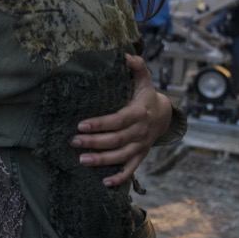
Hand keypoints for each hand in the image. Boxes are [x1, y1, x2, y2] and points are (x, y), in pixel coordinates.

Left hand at [70, 54, 172, 186]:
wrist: (165, 116)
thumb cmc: (146, 96)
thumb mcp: (144, 80)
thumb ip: (137, 67)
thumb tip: (126, 54)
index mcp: (139, 112)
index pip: (118, 120)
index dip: (100, 123)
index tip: (80, 124)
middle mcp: (141, 131)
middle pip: (116, 139)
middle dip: (94, 142)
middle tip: (73, 142)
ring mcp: (141, 145)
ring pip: (121, 156)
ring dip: (102, 160)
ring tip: (81, 160)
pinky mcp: (141, 155)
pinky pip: (132, 169)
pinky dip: (120, 177)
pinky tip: (104, 183)